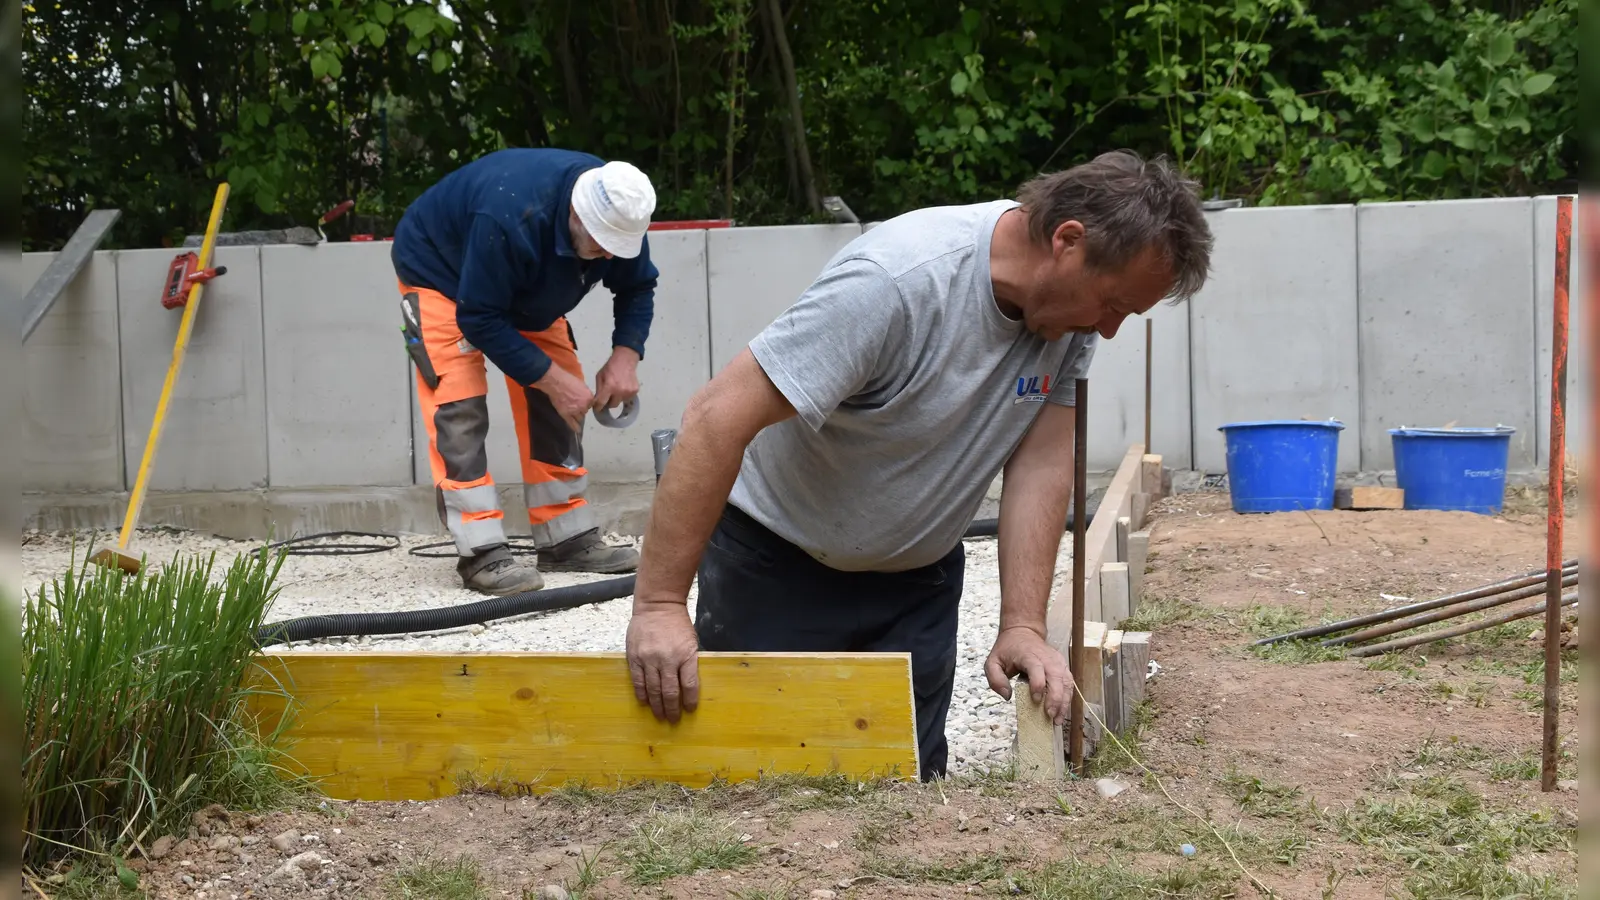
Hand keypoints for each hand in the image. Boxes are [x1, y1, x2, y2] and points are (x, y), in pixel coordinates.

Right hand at [532, 364, 593, 432]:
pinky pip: (572, 423)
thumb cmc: (568, 380)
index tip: (582, 401)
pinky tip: (577, 431)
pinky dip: (575, 427)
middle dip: (581, 409)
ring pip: (580, 417)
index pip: (590, 404)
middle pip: (585, 411)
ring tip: (571, 411)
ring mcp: (575, 411)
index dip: (586, 403)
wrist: (556, 382)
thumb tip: (586, 397)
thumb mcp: (581, 384)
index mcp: (589, 398)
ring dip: (577, 415)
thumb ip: (585, 393)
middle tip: (574, 404)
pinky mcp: (566, 414)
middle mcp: (584, 406)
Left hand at [593, 347, 640, 413]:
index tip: (597, 409)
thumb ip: (599, 390)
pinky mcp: (635, 391)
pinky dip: (624, 395)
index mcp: (609, 386)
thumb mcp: (599, 376)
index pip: (602, 403)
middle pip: (612, 405)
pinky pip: (627, 398)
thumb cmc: (610, 367)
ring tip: (617, 388)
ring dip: (617, 398)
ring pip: (620, 402)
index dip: (598, 407)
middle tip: (608, 396)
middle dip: (608, 402)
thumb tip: (597, 402)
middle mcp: (620, 391)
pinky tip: (623, 386)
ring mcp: (629, 392)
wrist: (625, 360)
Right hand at [625, 603, 700, 722]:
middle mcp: (667, 659)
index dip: (690, 701)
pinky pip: (638, 681)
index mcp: (685, 655)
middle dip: (672, 709)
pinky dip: (642, 694)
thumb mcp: (691, 642)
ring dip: (657, 706)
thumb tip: (687, 687)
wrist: (657, 606)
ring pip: (653, 689)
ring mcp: (649, 659)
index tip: (689, 710)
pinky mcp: (634, 657)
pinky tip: (645, 702)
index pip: (689, 685)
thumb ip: (689, 663)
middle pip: (670, 692)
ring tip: (660, 716)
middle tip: (673, 720)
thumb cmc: (678, 624)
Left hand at [984, 625, 1072, 724]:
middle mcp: (1046, 658)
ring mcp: (1057, 661)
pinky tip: (1062, 711)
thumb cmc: (1007, 649)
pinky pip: (1069, 683)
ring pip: (1066, 681)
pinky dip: (1068, 698)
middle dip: (1055, 698)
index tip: (1036, 700)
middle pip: (1056, 677)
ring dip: (1064, 702)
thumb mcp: (992, 662)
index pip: (1037, 669)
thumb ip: (995, 680)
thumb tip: (1007, 696)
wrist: (1023, 632)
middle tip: (1050, 716)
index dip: (1038, 685)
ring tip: (1058, 720)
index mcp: (1028, 655)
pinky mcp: (1062, 666)